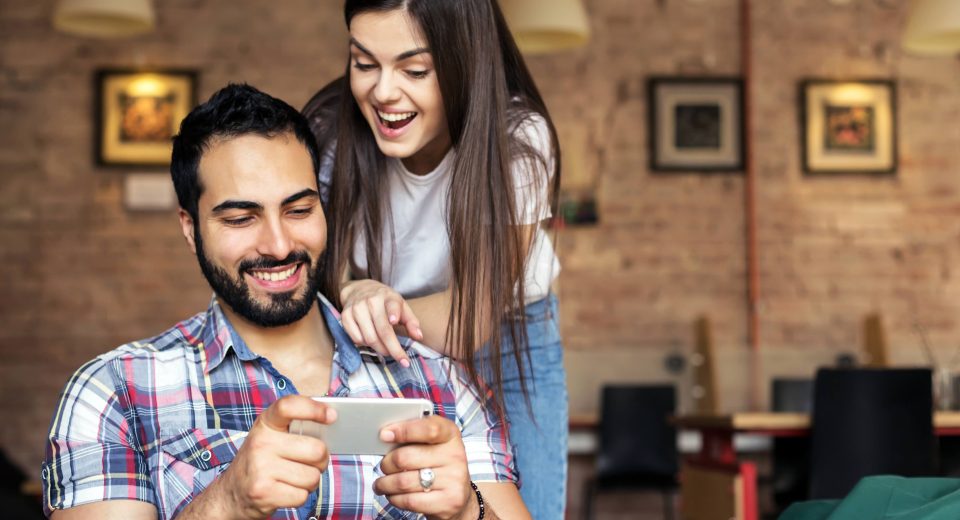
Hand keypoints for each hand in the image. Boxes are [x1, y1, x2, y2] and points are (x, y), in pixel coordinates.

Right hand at [215, 396, 335, 518]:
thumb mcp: (271, 437)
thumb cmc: (262, 461)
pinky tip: (286, 490)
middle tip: (312, 462)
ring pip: (312, 476)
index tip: (331, 416)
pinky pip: (302, 496)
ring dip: (310, 481)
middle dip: (321, 460)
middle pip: (316, 450)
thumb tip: (332, 423)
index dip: (314, 408)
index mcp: (265, 424)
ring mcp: (260, 468)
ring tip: (295, 478)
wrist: (231, 494)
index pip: (288, 406)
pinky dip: (299, 496)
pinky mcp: (263, 492)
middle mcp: (261, 443)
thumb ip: (295, 427)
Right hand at [340, 279, 422, 365]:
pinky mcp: (345, 316)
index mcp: (388, 297)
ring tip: (386, 349)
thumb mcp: (401, 306)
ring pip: (369, 338)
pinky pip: (356, 338)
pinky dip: (365, 345)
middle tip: (401, 360)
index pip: (392, 305)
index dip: (393, 313)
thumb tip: (418, 337)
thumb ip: (411, 321)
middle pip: (382, 330)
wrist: (360, 290)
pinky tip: (371, 341)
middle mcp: (371, 301)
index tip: (395, 321)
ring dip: (380, 349)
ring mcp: (356, 308)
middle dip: (393, 349)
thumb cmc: (385, 302)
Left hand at [373, 416, 474, 519]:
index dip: (404, 431)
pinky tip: (394, 495)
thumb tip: (387, 434)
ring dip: (385, 484)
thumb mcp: (432, 443)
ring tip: (382, 484)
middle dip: (387, 463)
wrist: (457, 494)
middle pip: (406, 457)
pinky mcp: (448, 502)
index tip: (385, 435)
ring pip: (403, 482)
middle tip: (384, 466)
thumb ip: (413, 435)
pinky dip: (394, 499)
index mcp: (450, 434)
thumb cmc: (438, 464)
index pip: (429, 429)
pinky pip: (409, 501)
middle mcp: (455, 456)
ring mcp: (453, 480)